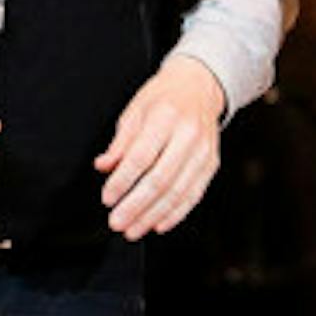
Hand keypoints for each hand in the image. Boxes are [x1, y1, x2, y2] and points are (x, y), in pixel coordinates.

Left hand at [96, 57, 226, 239]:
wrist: (199, 87)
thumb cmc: (164, 98)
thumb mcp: (135, 111)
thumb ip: (120, 143)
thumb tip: (104, 166)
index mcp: (165, 117)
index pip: (141, 156)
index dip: (122, 181)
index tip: (108, 197)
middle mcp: (188, 135)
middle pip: (160, 179)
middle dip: (136, 205)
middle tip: (117, 221)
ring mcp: (203, 151)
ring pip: (178, 192)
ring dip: (152, 215)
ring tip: (133, 229)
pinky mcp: (211, 164)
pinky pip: (193, 195)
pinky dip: (175, 213)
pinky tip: (158, 224)